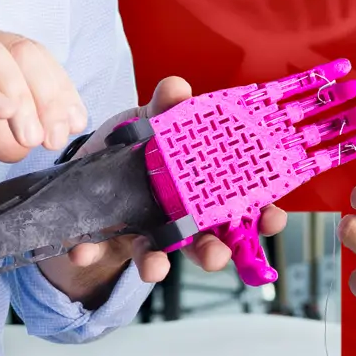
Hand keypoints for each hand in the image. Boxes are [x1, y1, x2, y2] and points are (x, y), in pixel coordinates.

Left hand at [41, 76, 291, 303]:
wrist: (87, 169)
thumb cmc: (135, 144)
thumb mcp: (150, 120)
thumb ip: (165, 107)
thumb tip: (177, 88)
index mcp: (203, 192)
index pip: (244, 208)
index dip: (263, 215)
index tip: (273, 217)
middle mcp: (180, 220)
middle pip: (207, 243)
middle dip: (213, 253)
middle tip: (217, 255)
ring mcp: (144, 234)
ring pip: (159, 257)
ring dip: (158, 265)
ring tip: (155, 268)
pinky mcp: (105, 239)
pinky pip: (99, 252)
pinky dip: (90, 252)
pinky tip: (81, 251)